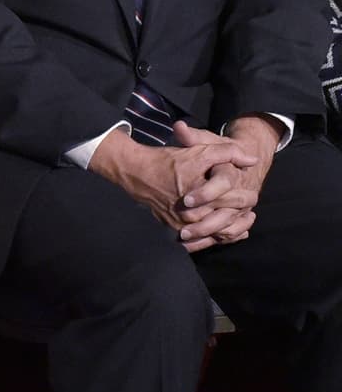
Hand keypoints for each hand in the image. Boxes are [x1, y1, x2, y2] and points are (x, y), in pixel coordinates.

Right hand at [90, 123, 258, 252]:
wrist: (137, 172)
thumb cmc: (169, 161)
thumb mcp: (201, 150)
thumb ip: (229, 153)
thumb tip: (252, 161)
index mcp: (203, 196)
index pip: (234, 201)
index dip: (247, 198)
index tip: (254, 195)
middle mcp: (193, 215)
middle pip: (225, 222)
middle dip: (241, 218)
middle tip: (251, 214)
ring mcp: (182, 225)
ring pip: (212, 235)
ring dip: (228, 232)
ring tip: (241, 227)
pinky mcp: (173, 229)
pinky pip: (196, 241)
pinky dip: (210, 239)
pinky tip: (220, 235)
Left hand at [174, 119, 275, 246]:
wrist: (235, 164)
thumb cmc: (213, 152)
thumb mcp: (203, 142)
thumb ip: (191, 136)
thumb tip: (179, 128)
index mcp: (232, 172)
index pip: (223, 183)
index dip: (206, 192)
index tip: (187, 200)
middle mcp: (242, 192)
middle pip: (228, 212)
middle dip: (206, 222)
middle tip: (183, 228)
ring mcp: (241, 209)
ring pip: (230, 227)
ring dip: (208, 235)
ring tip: (184, 238)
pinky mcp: (237, 219)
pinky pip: (230, 234)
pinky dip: (213, 241)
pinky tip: (192, 246)